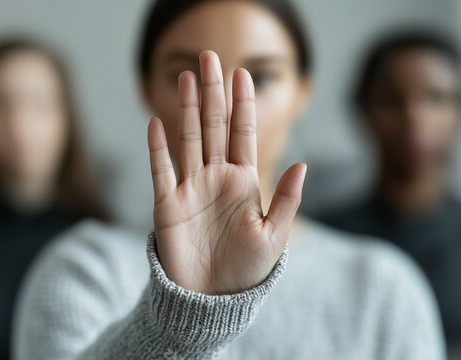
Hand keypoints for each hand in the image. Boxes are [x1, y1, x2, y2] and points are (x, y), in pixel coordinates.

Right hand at [147, 51, 305, 294]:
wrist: (212, 299)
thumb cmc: (247, 271)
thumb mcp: (274, 235)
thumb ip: (285, 199)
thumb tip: (302, 163)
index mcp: (243, 182)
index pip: (243, 134)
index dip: (243, 104)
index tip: (243, 73)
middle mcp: (216, 178)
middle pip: (215, 126)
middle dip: (214, 92)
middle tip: (210, 56)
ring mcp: (190, 189)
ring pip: (189, 139)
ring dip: (188, 109)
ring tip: (187, 77)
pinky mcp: (166, 206)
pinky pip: (161, 170)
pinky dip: (158, 148)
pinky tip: (157, 122)